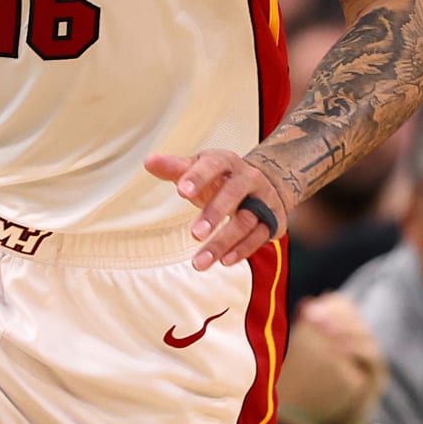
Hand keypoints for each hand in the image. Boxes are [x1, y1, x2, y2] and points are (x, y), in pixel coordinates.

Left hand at [144, 149, 290, 270]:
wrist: (265, 184)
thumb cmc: (222, 178)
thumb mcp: (200, 169)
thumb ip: (175, 168)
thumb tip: (149, 161)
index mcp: (227, 162)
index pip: (213, 165)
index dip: (198, 177)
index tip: (181, 191)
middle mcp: (249, 179)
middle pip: (233, 194)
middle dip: (214, 214)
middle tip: (195, 233)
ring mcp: (263, 201)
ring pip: (246, 221)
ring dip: (223, 242)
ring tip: (200, 261)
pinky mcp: (273, 221)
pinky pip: (259, 237)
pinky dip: (242, 250)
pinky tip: (224, 261)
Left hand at [277, 293, 387, 423]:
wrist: (328, 423)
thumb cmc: (311, 385)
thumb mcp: (304, 355)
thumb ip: (306, 331)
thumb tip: (304, 304)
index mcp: (344, 330)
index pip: (344, 306)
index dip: (328, 305)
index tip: (306, 309)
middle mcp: (362, 342)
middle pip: (355, 317)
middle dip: (333, 314)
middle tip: (311, 316)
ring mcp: (372, 361)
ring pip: (366, 335)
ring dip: (344, 328)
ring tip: (322, 328)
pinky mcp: (377, 380)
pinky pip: (373, 360)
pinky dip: (357, 349)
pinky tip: (338, 348)